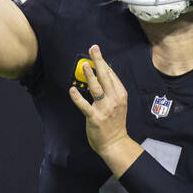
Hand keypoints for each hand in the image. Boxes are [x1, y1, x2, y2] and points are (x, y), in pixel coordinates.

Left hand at [68, 45, 138, 169]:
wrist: (115, 143)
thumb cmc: (115, 122)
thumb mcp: (119, 104)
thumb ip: (112, 90)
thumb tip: (103, 73)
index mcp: (120, 95)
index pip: (111, 75)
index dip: (103, 62)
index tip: (97, 52)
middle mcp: (114, 100)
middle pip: (106, 77)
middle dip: (99, 61)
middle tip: (93, 49)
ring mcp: (105, 109)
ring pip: (96, 89)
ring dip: (90, 75)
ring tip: (84, 64)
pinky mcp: (95, 118)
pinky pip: (85, 106)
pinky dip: (78, 97)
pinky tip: (72, 90)